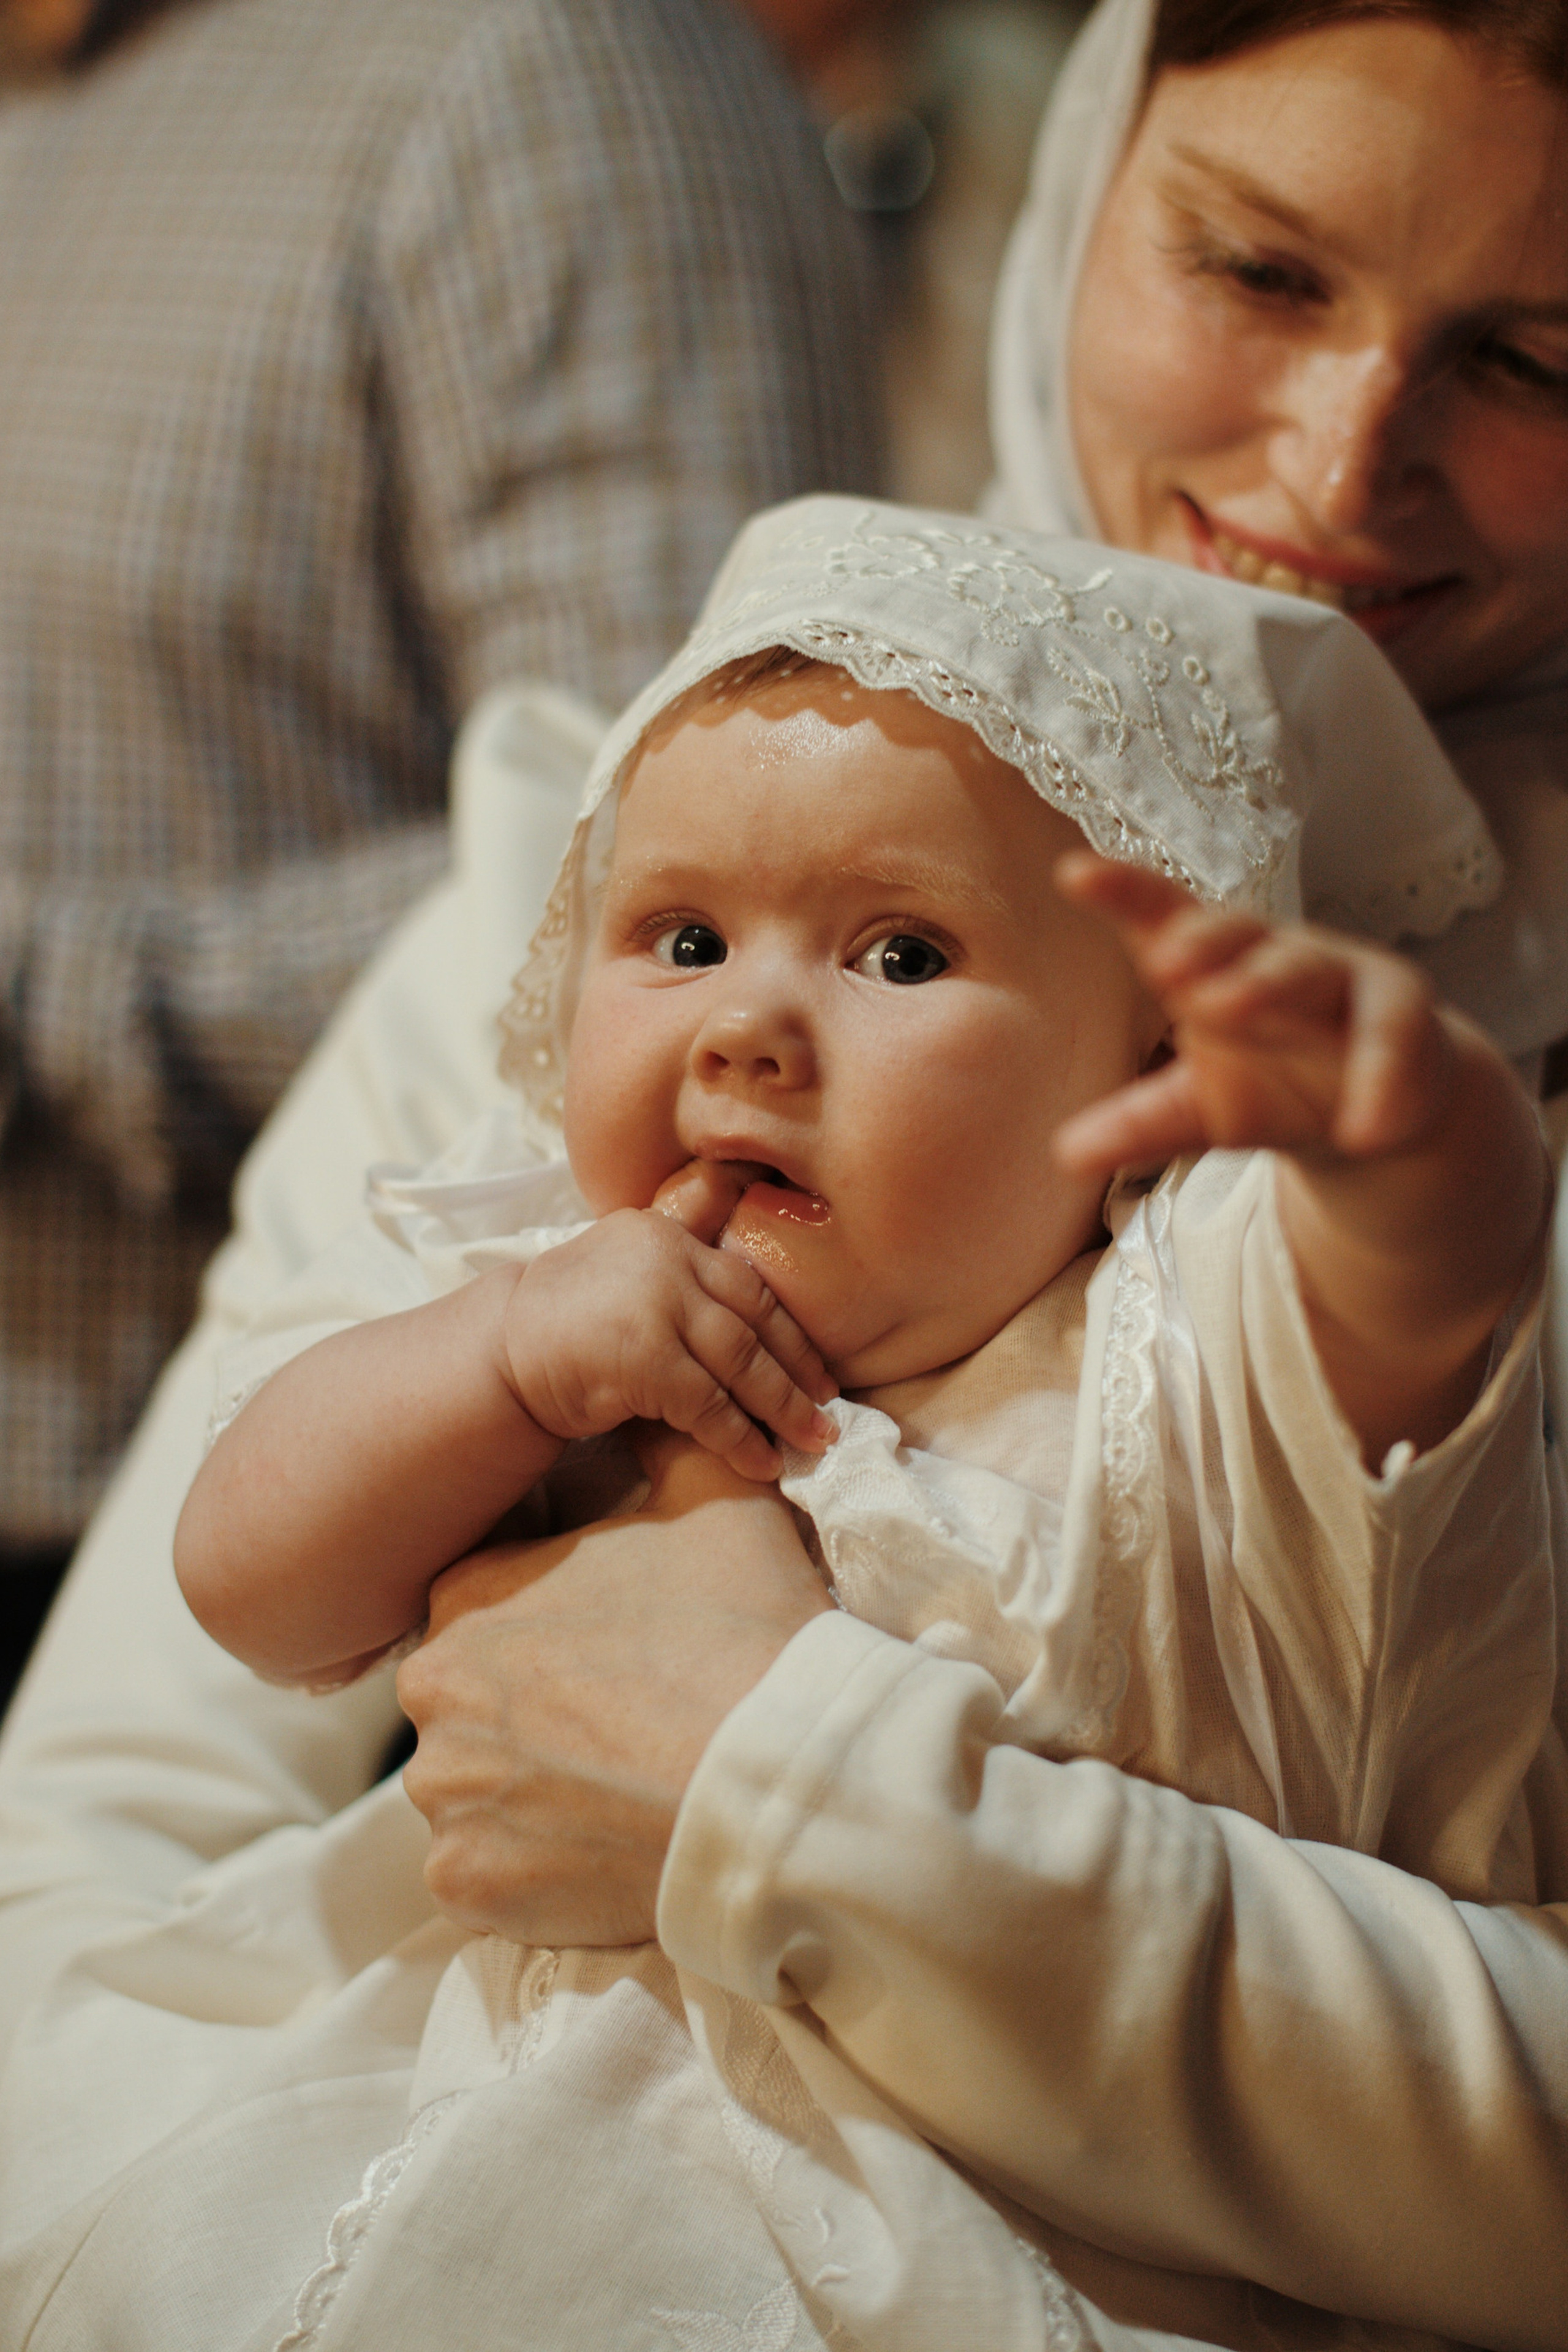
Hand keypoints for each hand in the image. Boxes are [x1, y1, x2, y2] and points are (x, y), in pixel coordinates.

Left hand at [397, 1438, 832, 1944]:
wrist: (774, 1778)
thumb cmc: (739, 1626)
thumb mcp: (712, 1493)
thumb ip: (665, 1434)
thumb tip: (653, 1398)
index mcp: (468, 1598)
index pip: (481, 1605)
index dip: (550, 1625)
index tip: (611, 1650)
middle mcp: (431, 1699)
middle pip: (470, 1703)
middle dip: (532, 1714)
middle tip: (620, 1726)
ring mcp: (445, 1800)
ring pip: (475, 1792)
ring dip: (530, 1794)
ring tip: (618, 1791)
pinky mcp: (468, 1885)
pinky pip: (483, 1875)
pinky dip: (530, 1870)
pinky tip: (599, 1849)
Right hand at [502, 1162, 836, 1480]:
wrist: (500, 1354)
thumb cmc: (569, 1327)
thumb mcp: (629, 1281)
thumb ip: (683, 1281)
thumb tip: (756, 1323)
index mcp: (666, 1235)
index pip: (747, 1283)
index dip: (792, 1332)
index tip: (820, 1371)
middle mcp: (666, 1259)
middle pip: (754, 1319)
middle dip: (798, 1371)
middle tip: (829, 1413)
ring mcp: (655, 1305)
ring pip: (741, 1361)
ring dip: (782, 1407)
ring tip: (812, 1441)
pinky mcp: (644, 1356)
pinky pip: (709, 1404)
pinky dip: (740, 1437)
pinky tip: (760, 1462)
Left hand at [1052, 853, 1454, 1176]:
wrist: (1374, 1113)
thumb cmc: (1271, 1085)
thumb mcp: (1200, 1109)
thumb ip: (1141, 1125)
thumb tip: (1065, 1154)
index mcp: (1216, 965)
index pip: (1166, 915)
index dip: (1124, 891)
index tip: (1073, 874)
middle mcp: (1275, 956)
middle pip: (1240, 934)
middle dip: (1203, 944)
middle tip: (1162, 965)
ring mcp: (1342, 977)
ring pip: (1308, 969)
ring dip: (1270, 984)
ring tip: (1226, 1010)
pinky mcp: (1402, 1017)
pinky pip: (1391, 1039)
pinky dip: (1379, 1083)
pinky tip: (1362, 1132)